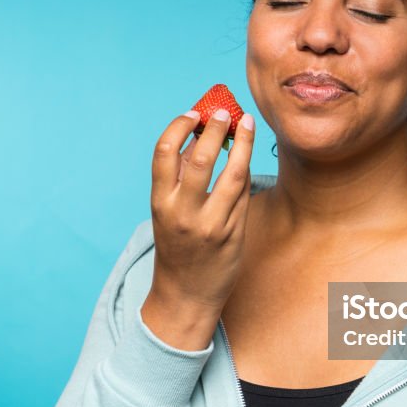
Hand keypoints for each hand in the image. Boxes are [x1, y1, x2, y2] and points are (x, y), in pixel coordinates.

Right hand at [141, 107, 255, 350]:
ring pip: (233, 173)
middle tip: (224, 111)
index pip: (163, 153)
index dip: (178, 127)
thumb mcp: (166, 211)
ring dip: (242, 143)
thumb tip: (195, 134)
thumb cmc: (176, 245)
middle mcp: (183, 213)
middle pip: (200, 158)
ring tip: (246, 123)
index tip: (193, 113)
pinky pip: (244, 194)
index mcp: (160, 203)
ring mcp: (211, 225)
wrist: (186, 295)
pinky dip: (245, 170)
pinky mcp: (234, 234)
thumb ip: (177, 176)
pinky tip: (247, 157)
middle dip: (215, 128)